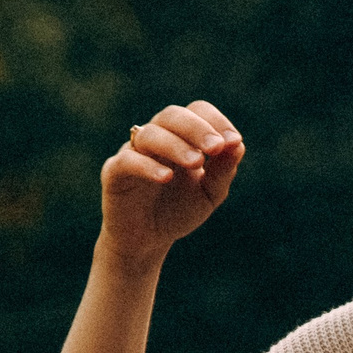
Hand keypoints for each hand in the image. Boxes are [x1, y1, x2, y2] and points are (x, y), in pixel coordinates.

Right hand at [99, 100, 244, 268]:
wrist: (147, 240)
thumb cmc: (177, 211)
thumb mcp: (209, 194)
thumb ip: (223, 172)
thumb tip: (238, 145)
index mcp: (181, 137)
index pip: (196, 111)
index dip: (215, 121)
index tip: (232, 141)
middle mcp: (156, 138)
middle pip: (172, 115)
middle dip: (196, 129)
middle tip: (216, 148)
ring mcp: (133, 152)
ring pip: (150, 134)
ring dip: (175, 145)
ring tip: (196, 163)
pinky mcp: (114, 172)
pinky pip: (128, 160)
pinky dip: (147, 166)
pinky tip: (166, 177)